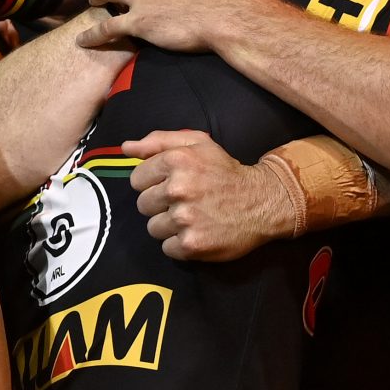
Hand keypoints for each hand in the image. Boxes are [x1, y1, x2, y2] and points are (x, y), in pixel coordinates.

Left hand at [127, 129, 297, 260]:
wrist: (263, 202)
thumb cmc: (225, 172)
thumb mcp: (198, 144)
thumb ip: (158, 141)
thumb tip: (126, 147)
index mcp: (177, 161)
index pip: (137, 179)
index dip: (152, 182)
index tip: (171, 184)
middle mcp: (178, 189)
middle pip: (143, 205)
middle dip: (160, 204)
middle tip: (184, 201)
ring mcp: (184, 219)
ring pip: (153, 228)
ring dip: (169, 225)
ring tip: (192, 217)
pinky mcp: (191, 245)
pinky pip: (167, 248)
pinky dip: (180, 244)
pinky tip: (197, 232)